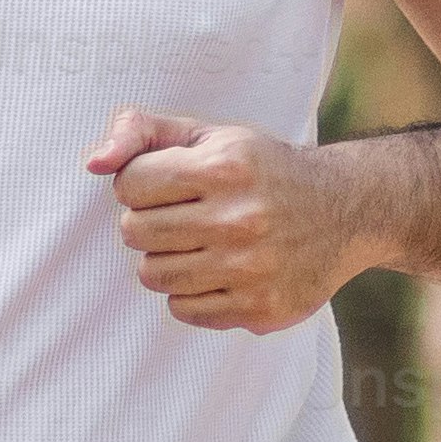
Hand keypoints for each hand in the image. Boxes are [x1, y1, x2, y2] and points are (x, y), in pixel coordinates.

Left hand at [87, 108, 365, 334]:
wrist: (347, 210)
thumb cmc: (261, 169)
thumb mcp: (208, 134)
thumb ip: (140, 132)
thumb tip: (93, 164)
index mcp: (226, 167)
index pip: (130, 184)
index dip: (140, 183)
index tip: (167, 184)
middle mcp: (241, 219)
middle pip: (135, 233)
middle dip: (148, 222)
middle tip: (182, 216)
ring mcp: (253, 269)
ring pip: (153, 275)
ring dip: (165, 259)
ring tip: (198, 243)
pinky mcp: (262, 309)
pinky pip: (184, 310)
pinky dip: (191, 292)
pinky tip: (219, 271)